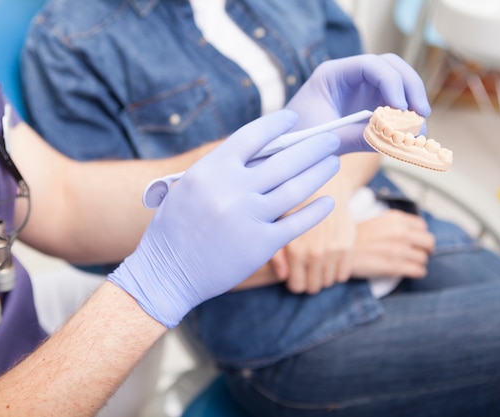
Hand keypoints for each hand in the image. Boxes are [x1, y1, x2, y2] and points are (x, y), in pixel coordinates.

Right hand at [108, 110, 340, 327]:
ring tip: (333, 162)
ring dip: (319, 172)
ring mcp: (248, 218)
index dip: (277, 124)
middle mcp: (231, 190)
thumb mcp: (190, 187)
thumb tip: (262, 153)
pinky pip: (297, 223)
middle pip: (283, 160)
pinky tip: (329, 201)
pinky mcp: (260, 245)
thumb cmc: (175, 227)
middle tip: (330, 138)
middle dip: (312, 146)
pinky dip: (316, 210)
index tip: (293, 118)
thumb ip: (222, 170)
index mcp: (210, 170)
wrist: (166, 272)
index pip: (252, 136)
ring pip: (295, 188)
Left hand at [270, 187, 356, 293]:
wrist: (325, 183)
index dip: (293, 281)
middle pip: (313, 287)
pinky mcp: (348, 245)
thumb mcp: (277, 224)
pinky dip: (336, 270)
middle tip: (303, 268)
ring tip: (315, 261)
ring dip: (321, 276)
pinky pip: (343, 274)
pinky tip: (328, 258)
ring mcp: (335, 250)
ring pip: (328, 282)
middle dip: (307, 280)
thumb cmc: (294, 203)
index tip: (292, 272)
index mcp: (296, 250)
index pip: (297, 287)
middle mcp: (316, 253)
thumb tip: (282, 276)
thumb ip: (276, 253)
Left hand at [285, 53, 430, 154]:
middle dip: (410, 89)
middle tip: (421, 115)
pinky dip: (405, 121)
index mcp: (332, 75)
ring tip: (418, 133)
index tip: (400, 108)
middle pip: (391, 68)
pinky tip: (410, 139)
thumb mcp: (325, 139)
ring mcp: (362, 91)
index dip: (391, 82)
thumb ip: (357, 138)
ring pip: (399, 86)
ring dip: (413, 105)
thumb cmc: (295, 140)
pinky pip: (395, 108)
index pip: (370, 65)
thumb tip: (395, 140)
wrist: (283, 152)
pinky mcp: (369, 109)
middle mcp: (351, 78)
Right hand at [350, 210, 434, 278]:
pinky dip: (417, 272)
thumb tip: (411, 234)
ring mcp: (398, 250)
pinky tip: (410, 272)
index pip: (423, 226)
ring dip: (419, 262)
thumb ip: (395, 224)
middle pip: (428, 242)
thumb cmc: (353, 239)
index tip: (416, 241)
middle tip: (418, 253)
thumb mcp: (377, 221)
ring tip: (410, 264)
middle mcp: (400, 232)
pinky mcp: (394, 266)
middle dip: (425, 249)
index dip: (420, 235)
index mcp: (395, 219)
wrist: (338, 252)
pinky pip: (418, 270)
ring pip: (423, 258)